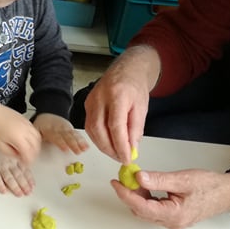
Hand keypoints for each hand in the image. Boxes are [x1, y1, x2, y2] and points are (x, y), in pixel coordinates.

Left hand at [0, 103, 40, 163]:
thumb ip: (10, 153)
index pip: (29, 152)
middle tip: (29, 158)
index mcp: (18, 138)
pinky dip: (35, 137)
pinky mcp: (26, 119)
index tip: (26, 164)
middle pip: (36, 145)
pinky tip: (29, 140)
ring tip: (30, 150)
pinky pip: (35, 130)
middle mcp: (25, 130)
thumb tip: (18, 155)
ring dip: (36, 146)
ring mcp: (27, 124)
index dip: (28, 160)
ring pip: (38, 137)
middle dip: (34, 154)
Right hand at [0, 142, 33, 196]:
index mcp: (15, 158)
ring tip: (18, 193)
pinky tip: (3, 190)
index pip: (24, 170)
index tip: (32, 186)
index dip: (29, 179)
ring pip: (8, 178)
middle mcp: (8, 163)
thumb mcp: (13, 147)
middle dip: (24, 185)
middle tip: (27, 192)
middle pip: (18, 175)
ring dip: (14, 186)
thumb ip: (21, 155)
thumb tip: (32, 160)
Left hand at [32, 113, 88, 153]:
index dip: (61, 142)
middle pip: (67, 136)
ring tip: (84, 149)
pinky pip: (77, 135)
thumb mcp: (35, 130)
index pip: (55, 136)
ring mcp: (66, 128)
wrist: (48, 115)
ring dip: (79, 142)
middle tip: (77, 150)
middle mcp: (59, 128)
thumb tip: (33, 150)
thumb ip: (35, 139)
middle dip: (73, 144)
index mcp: (49, 128)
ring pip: (73, 135)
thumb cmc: (41, 125)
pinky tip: (86, 146)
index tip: (65, 148)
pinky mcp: (71, 130)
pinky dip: (82, 140)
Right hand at [84, 46, 159, 163]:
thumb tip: (131, 149)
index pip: (116, 126)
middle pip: (99, 129)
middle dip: (110, 149)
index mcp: (118, 94)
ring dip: (103, 145)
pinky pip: (90, 126)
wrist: (126, 70)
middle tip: (121, 158)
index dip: (120, 146)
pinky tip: (109, 143)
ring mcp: (91, 100)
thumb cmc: (135, 87)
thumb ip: (136, 129)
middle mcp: (100, 96)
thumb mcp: (142, 108)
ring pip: (92, 130)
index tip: (127, 158)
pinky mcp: (87, 104)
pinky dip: (99, 138)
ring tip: (116, 153)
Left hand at [110, 168, 229, 228]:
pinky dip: (147, 198)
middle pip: (141, 211)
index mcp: (173, 214)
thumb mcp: (183, 179)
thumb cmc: (210, 186)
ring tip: (135, 179)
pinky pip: (154, 210)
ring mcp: (173, 222)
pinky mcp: (174, 217)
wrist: (228, 193)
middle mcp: (171, 222)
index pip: (141, 207)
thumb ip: (159, 180)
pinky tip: (146, 186)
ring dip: (138, 196)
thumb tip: (138, 178)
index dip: (125, 194)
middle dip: (130, 194)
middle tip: (124, 177)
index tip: (116, 183)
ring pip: (147, 211)